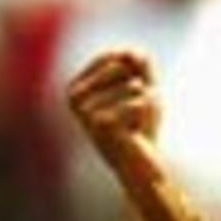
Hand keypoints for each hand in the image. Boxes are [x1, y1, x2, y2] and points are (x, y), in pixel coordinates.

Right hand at [66, 47, 161, 162]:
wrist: (141, 170)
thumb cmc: (140, 129)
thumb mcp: (144, 92)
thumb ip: (141, 67)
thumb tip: (135, 51)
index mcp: (77, 86)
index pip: (113, 57)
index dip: (135, 73)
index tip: (135, 96)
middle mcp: (75, 96)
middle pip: (122, 67)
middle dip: (140, 89)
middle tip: (135, 116)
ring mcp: (86, 110)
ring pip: (132, 85)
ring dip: (145, 104)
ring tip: (136, 126)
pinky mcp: (103, 123)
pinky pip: (138, 102)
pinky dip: (145, 116)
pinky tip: (136, 134)